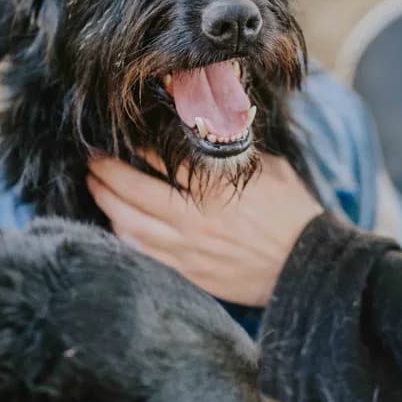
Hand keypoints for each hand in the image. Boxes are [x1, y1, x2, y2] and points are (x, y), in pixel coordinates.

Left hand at [87, 154, 320, 305]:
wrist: (308, 267)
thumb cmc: (292, 213)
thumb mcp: (269, 169)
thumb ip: (234, 152)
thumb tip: (208, 128)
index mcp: (216, 187)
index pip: (162, 158)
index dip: (137, 144)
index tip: (124, 134)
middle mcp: (196, 218)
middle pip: (133, 189)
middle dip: (106, 171)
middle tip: (93, 159)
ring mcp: (188, 249)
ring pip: (130, 223)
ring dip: (106, 202)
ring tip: (94, 186)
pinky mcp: (188, 273)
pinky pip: (142, 253)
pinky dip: (122, 235)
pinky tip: (115, 223)